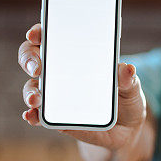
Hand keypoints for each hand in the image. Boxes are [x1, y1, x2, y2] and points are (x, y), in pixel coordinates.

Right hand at [18, 23, 146, 151]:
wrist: (127, 128)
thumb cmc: (126, 98)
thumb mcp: (131, 86)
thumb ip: (127, 78)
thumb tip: (128, 69)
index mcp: (77, 56)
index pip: (52, 36)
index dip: (40, 32)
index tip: (36, 34)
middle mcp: (59, 72)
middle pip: (33, 58)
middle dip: (29, 59)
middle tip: (36, 67)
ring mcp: (55, 95)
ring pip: (32, 87)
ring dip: (30, 91)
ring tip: (36, 98)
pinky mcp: (56, 118)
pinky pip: (38, 115)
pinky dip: (32, 115)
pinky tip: (32, 116)